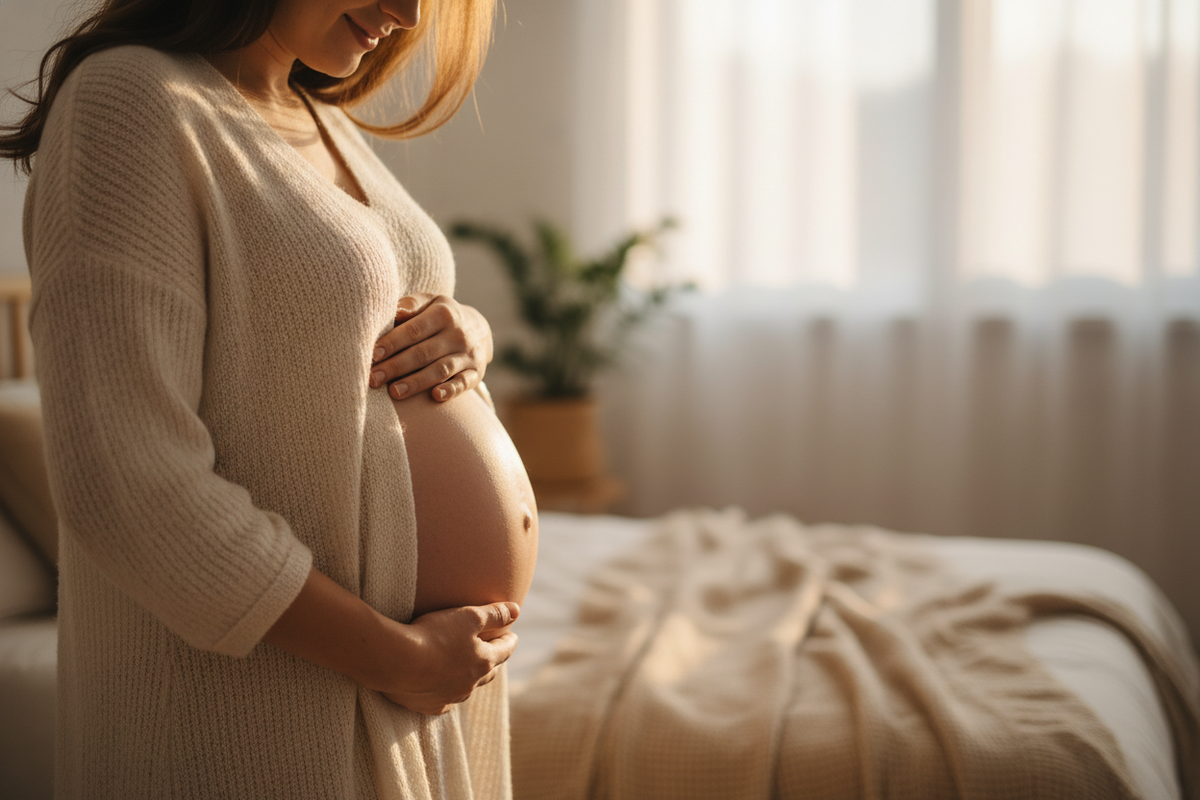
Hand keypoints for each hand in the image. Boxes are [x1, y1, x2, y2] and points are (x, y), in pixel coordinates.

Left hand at [370, 294, 493, 402]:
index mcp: (443, 314)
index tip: (372, 355)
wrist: (479, 329)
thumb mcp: (430, 302)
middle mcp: (458, 334)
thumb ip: (411, 305)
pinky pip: (463, 383)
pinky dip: (451, 390)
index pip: (414, 330)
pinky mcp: (475, 373)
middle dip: (396, 367)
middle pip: (423, 353)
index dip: (392, 343)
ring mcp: (468, 355)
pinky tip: (435, 396)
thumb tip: (393, 311)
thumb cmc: (441, 316)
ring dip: (417, 382)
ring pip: (440, 370)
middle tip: (373, 379)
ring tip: (394, 392)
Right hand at [381, 602, 518, 714]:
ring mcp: (451, 697)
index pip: (504, 650)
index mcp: (484, 661)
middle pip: (490, 672)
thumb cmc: (434, 634)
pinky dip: (448, 692)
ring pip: (468, 688)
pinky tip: (444, 689)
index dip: (509, 640)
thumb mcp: (468, 616)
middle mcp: (471, 683)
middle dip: (494, 661)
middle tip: (495, 653)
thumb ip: (494, 614)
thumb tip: (517, 610)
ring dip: (471, 678)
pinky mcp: (430, 706)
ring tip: (469, 670)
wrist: (396, 661)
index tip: (512, 635)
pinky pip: (445, 701)